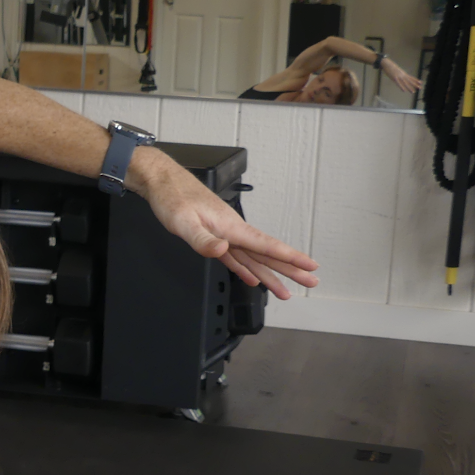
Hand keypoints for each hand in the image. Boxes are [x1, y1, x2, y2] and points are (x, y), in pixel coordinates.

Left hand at [131, 150, 319, 299]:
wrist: (163, 183)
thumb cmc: (173, 198)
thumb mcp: (184, 222)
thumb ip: (203, 239)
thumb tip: (222, 251)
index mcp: (231, 227)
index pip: (267, 245)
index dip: (290, 257)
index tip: (309, 266)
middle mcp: (233, 231)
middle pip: (267, 254)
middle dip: (290, 269)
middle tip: (311, 282)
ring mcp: (225, 235)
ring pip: (254, 259)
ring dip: (271, 274)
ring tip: (287, 291)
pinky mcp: (214, 238)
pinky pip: (236, 258)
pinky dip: (245, 269)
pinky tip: (253, 279)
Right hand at [383, 58, 422, 94]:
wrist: (387, 64)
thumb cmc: (392, 67)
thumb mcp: (398, 71)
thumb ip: (401, 74)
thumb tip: (403, 77)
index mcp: (404, 73)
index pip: (411, 77)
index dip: (416, 80)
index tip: (421, 82)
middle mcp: (403, 75)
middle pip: (410, 81)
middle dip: (415, 84)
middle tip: (420, 88)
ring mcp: (399, 77)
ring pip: (405, 83)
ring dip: (409, 87)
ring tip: (413, 92)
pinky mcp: (394, 78)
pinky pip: (398, 83)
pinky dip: (401, 87)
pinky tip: (404, 90)